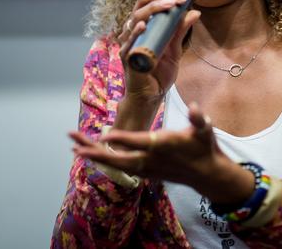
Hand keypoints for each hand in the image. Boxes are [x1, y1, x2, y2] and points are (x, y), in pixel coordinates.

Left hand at [70, 103, 254, 204]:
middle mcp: (151, 159)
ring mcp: (147, 168)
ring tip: (76, 149)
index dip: (122, 139)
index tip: (105, 135)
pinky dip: (105, 162)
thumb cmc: (204, 147)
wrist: (206, 173)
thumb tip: (195, 107)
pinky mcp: (146, 172)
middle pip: (119, 158)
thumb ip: (198, 119)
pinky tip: (94, 157)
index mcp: (162, 145)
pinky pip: (121, 167)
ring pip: (116, 164)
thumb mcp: (204, 130)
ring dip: (96, 157)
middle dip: (96, 152)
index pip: (139, 142)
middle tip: (75, 145)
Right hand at [117, 0, 200, 104]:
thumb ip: (181, 30)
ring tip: (171, 4)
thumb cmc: (159, 71)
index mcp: (145, 23)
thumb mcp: (175, 47)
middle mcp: (134, 28)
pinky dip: (136, 30)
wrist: (152, 95)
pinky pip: (129, 41)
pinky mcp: (126, 56)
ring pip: (136, 16)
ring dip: (155, 7)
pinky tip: (144, 24)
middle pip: (142, 1)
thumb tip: (195, 12)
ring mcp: (129, 41)